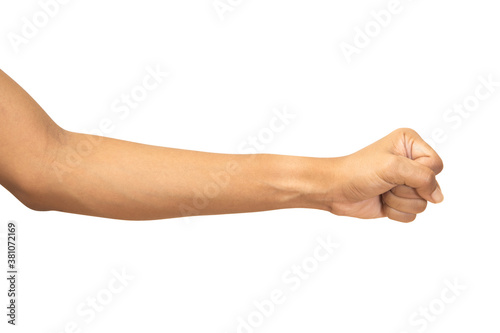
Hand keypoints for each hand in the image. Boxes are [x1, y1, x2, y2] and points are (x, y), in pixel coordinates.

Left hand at [328, 128, 443, 221]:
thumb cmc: (358, 172)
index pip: (435, 165)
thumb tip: (438, 197)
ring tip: (382, 191)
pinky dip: (395, 211)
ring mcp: (405, 182)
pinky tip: (381, 201)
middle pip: (431, 186)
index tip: (397, 173)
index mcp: (410, 143)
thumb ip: (424, 177)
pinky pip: (412, 214)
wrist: (335, 190)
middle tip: (386, 182)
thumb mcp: (393, 167)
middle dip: (406, 189)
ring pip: (422, 203)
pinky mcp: (399, 200)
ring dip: (399, 201)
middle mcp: (410, 161)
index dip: (420, 175)